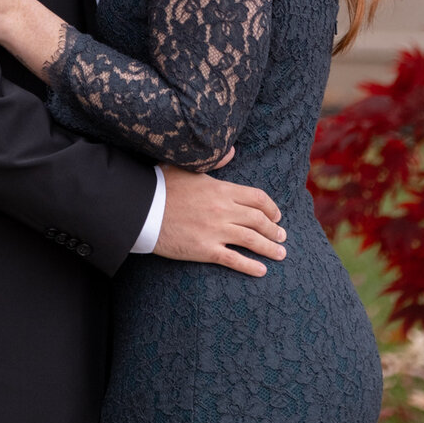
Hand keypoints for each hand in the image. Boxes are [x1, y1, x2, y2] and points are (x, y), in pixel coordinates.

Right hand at [154, 165, 286, 275]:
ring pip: (252, 240)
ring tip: (280, 253)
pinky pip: (235, 260)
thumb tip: (232, 152)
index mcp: (221, 189)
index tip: (276, 215)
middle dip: (274, 229)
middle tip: (282, 235)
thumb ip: (214, 161)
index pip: (256, 198)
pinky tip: (261, 271)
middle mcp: (223, 210)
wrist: (141, 208)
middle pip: (259, 220)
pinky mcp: (205, 249)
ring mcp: (215, 230)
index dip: (271, 207)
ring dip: (270, 248)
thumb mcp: (187, 167)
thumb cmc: (161, 186)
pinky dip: (251, 266)